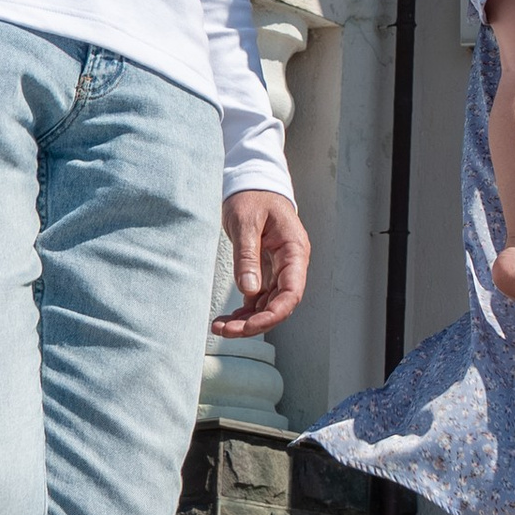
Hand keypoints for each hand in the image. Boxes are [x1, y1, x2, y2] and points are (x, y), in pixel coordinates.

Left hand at [212, 184, 311, 336]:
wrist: (251, 183)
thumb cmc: (253, 197)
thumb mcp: (246, 223)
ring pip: (268, 305)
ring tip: (220, 328)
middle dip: (254, 323)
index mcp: (294, 250)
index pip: (292, 292)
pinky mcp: (266, 271)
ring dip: (247, 321)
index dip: (274, 314)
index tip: (250, 325)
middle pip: (279, 304)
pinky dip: (244, 311)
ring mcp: (279, 269)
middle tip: (226, 331)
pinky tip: (227, 320)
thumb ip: (248, 257)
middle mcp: (291, 264)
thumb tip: (249, 291)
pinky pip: (258, 298)